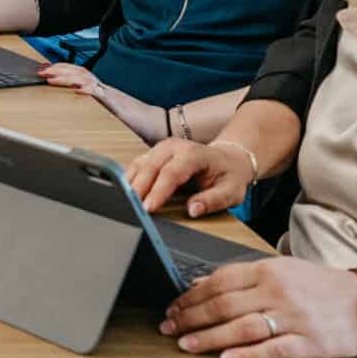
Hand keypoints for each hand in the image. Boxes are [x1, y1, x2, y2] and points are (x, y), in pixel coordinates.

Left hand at [38, 64, 166, 141]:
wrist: (160, 125)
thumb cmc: (138, 122)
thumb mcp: (112, 114)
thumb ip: (98, 110)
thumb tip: (81, 109)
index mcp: (102, 91)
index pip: (80, 75)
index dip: (62, 70)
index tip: (46, 70)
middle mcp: (105, 89)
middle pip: (79, 72)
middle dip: (58, 70)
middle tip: (40, 70)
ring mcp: (111, 94)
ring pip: (86, 79)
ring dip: (66, 76)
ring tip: (51, 76)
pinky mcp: (118, 103)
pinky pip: (101, 94)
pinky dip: (87, 90)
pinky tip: (76, 89)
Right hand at [124, 137, 253, 217]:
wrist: (228, 159)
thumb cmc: (229, 176)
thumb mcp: (231, 192)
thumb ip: (213, 201)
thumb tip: (193, 210)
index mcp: (194, 154)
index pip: (171, 173)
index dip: (157, 191)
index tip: (148, 208)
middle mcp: (174, 147)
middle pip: (150, 167)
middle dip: (138, 189)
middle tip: (131, 210)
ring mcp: (161, 149)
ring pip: (139, 165)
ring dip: (131, 185)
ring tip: (125, 204)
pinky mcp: (154, 154)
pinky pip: (137, 166)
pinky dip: (130, 180)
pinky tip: (125, 195)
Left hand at [162, 257, 356, 357]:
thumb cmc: (320, 287)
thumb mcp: (282, 270)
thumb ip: (243, 277)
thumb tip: (200, 284)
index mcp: (269, 270)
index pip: (219, 282)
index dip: (190, 296)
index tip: (172, 307)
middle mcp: (279, 292)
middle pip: (224, 305)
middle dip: (191, 317)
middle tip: (168, 328)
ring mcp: (295, 318)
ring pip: (243, 327)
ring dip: (210, 338)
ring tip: (186, 345)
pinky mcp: (310, 343)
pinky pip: (273, 350)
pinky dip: (248, 355)